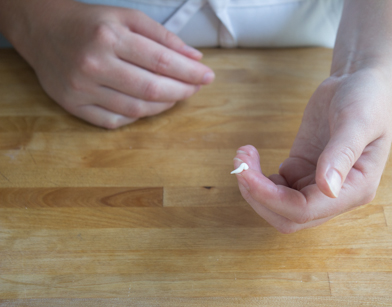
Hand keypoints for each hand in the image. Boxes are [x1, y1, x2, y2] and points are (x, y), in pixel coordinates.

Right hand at [17, 1, 213, 127]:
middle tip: (196, 88)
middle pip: (152, 89)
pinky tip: (149, 105)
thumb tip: (195, 59)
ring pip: (136, 109)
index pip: (162, 62)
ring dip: (164, 106)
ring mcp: (81, 89)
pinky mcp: (73, 106)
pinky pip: (114, 122)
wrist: (42, 30)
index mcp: (109, 36)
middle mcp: (93, 64)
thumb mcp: (127, 17)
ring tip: (177, 95)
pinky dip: (138, 116)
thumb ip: (163, 36)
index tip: (207, 77)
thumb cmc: (90, 23)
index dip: (190, 73)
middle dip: (182, 91)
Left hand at [233, 68, 391, 232]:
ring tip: (243, 155)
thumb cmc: (369, 98)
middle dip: (259, 196)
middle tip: (240, 164)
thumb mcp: (358, 120)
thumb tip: (328, 189)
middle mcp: (336, 195)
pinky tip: (252, 156)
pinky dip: (258, 177)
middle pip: (288, 217)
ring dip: (255, 187)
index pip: (305, 211)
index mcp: (355, 189)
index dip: (272, 199)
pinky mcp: (301, 169)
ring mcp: (316, 183)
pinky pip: (275, 187)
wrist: (361, 81)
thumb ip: (342, 154)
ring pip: (278, 205)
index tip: (246, 174)